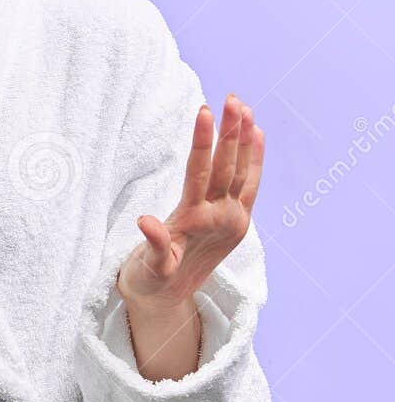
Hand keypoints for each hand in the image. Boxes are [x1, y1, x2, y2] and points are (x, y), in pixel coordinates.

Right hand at [117, 93, 265, 310]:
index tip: (203, 112)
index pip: (200, 172)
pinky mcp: (238, 221)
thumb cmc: (150, 280)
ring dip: (245, 140)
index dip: (202, 141)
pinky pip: (250, 185)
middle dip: (231, 132)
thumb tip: (145, 222)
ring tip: (245, 108)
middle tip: (232, 100)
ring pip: (242, 173)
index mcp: (195, 223)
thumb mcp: (147, 267)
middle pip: (227, 167)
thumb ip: (152, 245)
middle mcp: (220, 218)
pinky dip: (255, 159)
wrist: (169, 301)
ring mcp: (233, 219)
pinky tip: (256, 134)